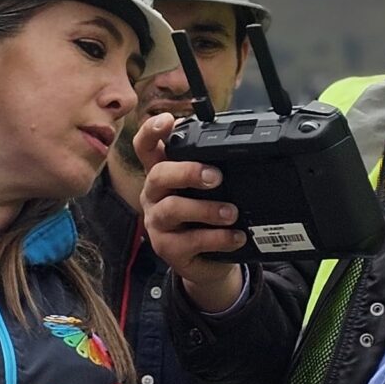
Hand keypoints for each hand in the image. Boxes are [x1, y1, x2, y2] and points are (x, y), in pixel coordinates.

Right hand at [135, 113, 244, 310]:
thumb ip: (212, 168)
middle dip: (187, 172)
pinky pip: (190, 241)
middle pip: (158, 175)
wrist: (209, 263)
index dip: (152, 131)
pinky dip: (217, 238)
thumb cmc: (206, 218)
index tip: (168, 120)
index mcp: (162, 175)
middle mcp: (154, 196)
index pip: (146, 147)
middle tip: (215, 177)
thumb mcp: (207, 191)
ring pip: (172, 209)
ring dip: (206, 209)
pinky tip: (236, 236)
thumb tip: (238, 146)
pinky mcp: (168, 250)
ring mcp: (158, 224)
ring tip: (232, 213)